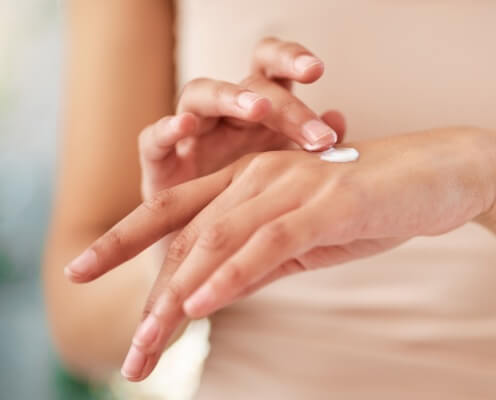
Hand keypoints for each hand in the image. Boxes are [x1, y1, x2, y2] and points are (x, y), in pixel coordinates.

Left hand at [65, 127, 495, 380]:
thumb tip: (219, 290)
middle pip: (188, 237)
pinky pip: (270, 239)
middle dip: (153, 300)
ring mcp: (294, 185)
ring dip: (181, 296)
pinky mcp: (329, 201)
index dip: (125, 244)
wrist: (444, 175)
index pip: (176, 214)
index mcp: (252, 180)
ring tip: (151, 343)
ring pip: (219, 240)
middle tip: (130, 355)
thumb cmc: (378, 203)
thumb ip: (264, 257)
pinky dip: (233, 272)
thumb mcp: (310, 236)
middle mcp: (262, 175)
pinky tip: (203, 302)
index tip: (85, 277)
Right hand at [139, 37, 345, 197]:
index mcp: (263, 112)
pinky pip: (155, 136)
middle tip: (306, 126)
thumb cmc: (260, 201)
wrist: (216, 248)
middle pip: (247, 84)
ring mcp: (193, 133)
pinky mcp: (160, 161)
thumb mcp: (294, 175)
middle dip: (279, 101)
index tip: (317, 70)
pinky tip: (185, 126)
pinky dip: (168, 129)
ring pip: (201, 94)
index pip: (274, 70)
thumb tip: (338, 120)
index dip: (291, 61)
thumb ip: (317, 147)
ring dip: (229, 98)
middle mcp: (227, 115)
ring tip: (256, 109)